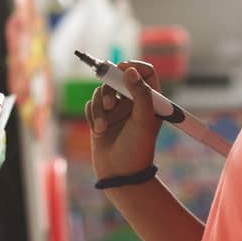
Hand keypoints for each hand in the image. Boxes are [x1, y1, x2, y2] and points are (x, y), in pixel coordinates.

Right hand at [85, 61, 162, 181]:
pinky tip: (98, 130)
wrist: (119, 173)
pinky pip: (91, 103)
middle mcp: (133, 102)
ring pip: (102, 91)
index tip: (122, 69)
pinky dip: (92, 115)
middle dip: (110, 90)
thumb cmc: (136, 148)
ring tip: (102, 128)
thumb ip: (139, 93)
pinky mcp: (101, 116)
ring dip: (99, 108)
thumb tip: (129, 70)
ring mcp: (116, 109)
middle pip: (118, 78)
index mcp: (150, 100)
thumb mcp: (143, 120)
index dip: (134, 67)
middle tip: (110, 104)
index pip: (145, 73)